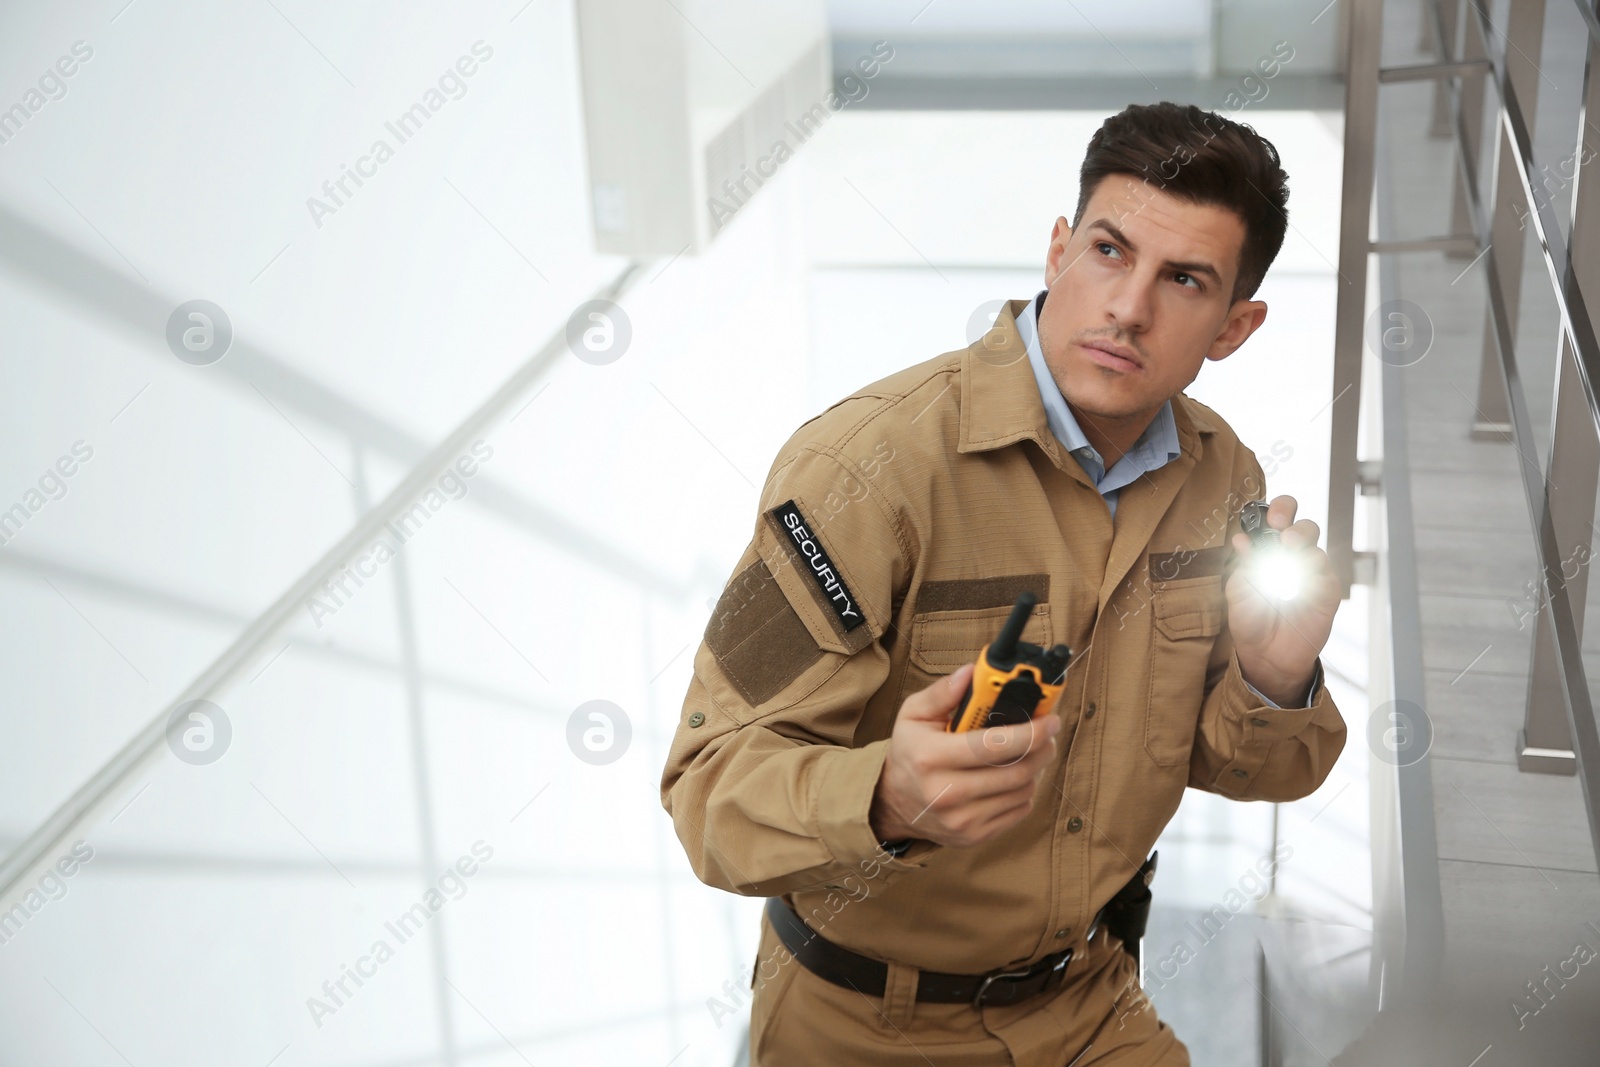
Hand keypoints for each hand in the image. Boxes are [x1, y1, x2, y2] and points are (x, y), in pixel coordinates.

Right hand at [870, 662, 1061, 846]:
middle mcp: (947, 793)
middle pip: (1017, 771)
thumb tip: (972, 674)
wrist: (894, 804)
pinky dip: (1024, 792)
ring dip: (1035, 769)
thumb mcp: (913, 715)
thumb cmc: (910, 753)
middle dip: (1041, 748)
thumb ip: (943, 692)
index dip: (1030, 731)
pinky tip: (1013, 777)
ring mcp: (962, 820)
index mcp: (932, 757)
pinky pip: (1018, 811)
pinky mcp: (974, 836)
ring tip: (1028, 753)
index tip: (1050, 719)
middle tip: (1048, 734)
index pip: (994, 745)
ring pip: (1022, 791)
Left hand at [1227, 495, 1338, 705]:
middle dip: (1293, 521)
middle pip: (1303, 525)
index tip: (1268, 518)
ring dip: (1302, 543)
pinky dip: (1313, 571)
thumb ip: (1244, 566)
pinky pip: (1326, 573)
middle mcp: (1293, 557)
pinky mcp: (1326, 591)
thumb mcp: (1239, 591)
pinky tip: (1298, 579)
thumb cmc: (1251, 619)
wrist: (1267, 654)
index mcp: (1269, 550)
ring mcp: (1312, 572)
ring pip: (1315, 545)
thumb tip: (1241, 540)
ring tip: (1288, 550)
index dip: (1277, 511)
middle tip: (1280, 530)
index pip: (1278, 519)